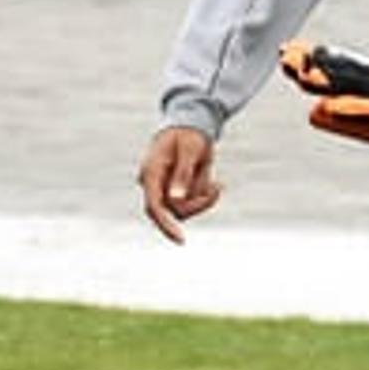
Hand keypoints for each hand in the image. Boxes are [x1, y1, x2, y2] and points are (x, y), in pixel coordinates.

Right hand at [139, 125, 221, 242]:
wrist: (192, 129)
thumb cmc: (189, 135)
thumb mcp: (190, 150)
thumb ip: (182, 174)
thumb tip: (175, 200)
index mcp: (151, 172)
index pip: (154, 206)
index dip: (165, 225)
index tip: (181, 240)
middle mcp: (154, 184)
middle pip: (172, 212)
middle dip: (196, 205)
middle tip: (217, 188)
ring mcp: (164, 191)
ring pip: (184, 211)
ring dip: (203, 200)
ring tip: (216, 182)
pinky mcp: (176, 195)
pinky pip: (192, 206)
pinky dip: (205, 199)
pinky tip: (215, 184)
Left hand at [282, 41, 368, 181]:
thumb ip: (346, 121)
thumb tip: (313, 112)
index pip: (337, 74)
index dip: (312, 63)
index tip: (287, 52)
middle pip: (343, 75)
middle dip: (314, 65)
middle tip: (286, 54)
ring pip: (357, 89)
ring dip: (329, 82)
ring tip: (301, 75)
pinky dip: (352, 110)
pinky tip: (330, 106)